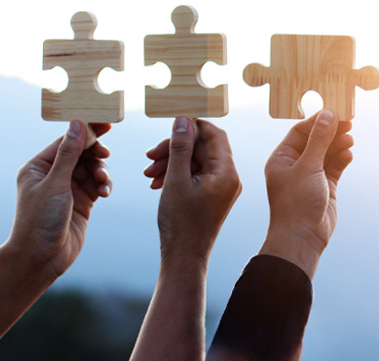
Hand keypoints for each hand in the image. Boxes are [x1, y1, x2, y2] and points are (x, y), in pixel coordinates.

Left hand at [6, 120, 113, 278]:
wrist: (41, 259)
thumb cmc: (39, 221)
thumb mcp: (55, 184)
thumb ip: (69, 153)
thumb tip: (77, 123)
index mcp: (39, 167)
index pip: (66, 141)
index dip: (86, 132)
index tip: (106, 124)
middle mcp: (53, 175)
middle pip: (81, 153)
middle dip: (95, 154)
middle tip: (106, 155)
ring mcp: (68, 189)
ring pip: (92, 168)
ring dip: (101, 172)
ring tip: (103, 183)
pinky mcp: (82, 202)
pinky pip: (97, 184)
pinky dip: (104, 185)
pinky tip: (105, 193)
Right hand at [143, 117, 240, 261]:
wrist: (183, 257)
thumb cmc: (181, 222)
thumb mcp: (176, 179)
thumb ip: (180, 147)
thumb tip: (183, 120)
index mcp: (226, 172)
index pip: (214, 134)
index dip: (192, 127)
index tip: (169, 126)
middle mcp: (229, 177)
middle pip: (203, 147)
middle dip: (174, 149)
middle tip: (150, 156)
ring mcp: (221, 187)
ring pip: (196, 161)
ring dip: (171, 162)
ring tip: (149, 174)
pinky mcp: (213, 195)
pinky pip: (196, 175)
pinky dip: (177, 174)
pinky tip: (157, 182)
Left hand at [259, 109, 354, 278]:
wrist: (302, 237)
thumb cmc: (296, 202)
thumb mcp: (308, 166)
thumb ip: (320, 140)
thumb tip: (329, 115)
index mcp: (282, 158)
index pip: (300, 131)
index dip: (318, 120)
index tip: (335, 111)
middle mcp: (295, 165)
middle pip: (315, 140)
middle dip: (331, 131)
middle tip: (349, 121)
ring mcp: (310, 176)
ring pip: (327, 153)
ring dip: (338, 144)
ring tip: (350, 137)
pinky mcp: (324, 187)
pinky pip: (334, 167)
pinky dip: (341, 159)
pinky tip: (349, 154)